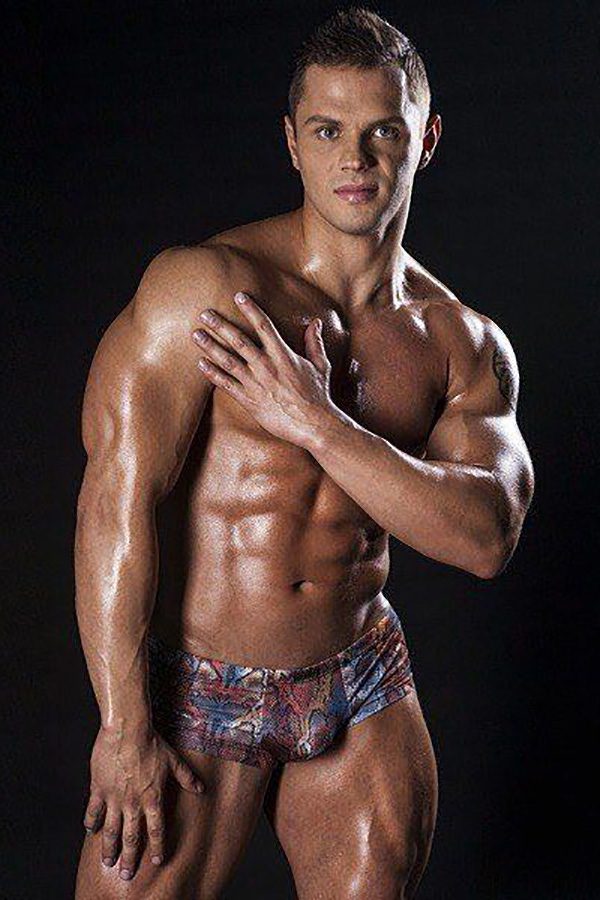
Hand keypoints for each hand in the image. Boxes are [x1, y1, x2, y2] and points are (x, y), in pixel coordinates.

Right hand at [83, 725, 204, 880]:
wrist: (127, 729)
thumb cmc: (152, 742)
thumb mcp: (173, 760)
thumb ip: (186, 777)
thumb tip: (202, 788)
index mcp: (153, 798)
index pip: (157, 830)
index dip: (157, 848)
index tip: (156, 862)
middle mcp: (133, 802)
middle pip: (131, 837)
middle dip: (129, 858)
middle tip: (126, 875)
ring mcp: (114, 797)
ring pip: (111, 830)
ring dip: (109, 848)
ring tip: (108, 862)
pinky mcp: (98, 789)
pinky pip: (93, 811)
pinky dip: (91, 823)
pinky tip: (90, 831)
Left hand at [191, 291, 337, 447]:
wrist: (313, 425)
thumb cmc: (318, 396)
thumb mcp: (320, 365)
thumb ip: (315, 342)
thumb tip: (316, 323)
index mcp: (283, 356)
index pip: (264, 326)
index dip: (251, 310)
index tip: (239, 297)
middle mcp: (266, 367)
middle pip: (239, 341)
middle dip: (221, 326)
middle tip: (205, 314)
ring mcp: (255, 384)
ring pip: (228, 361)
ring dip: (210, 347)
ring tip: (196, 335)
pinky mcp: (249, 401)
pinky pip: (227, 385)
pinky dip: (213, 374)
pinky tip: (201, 364)